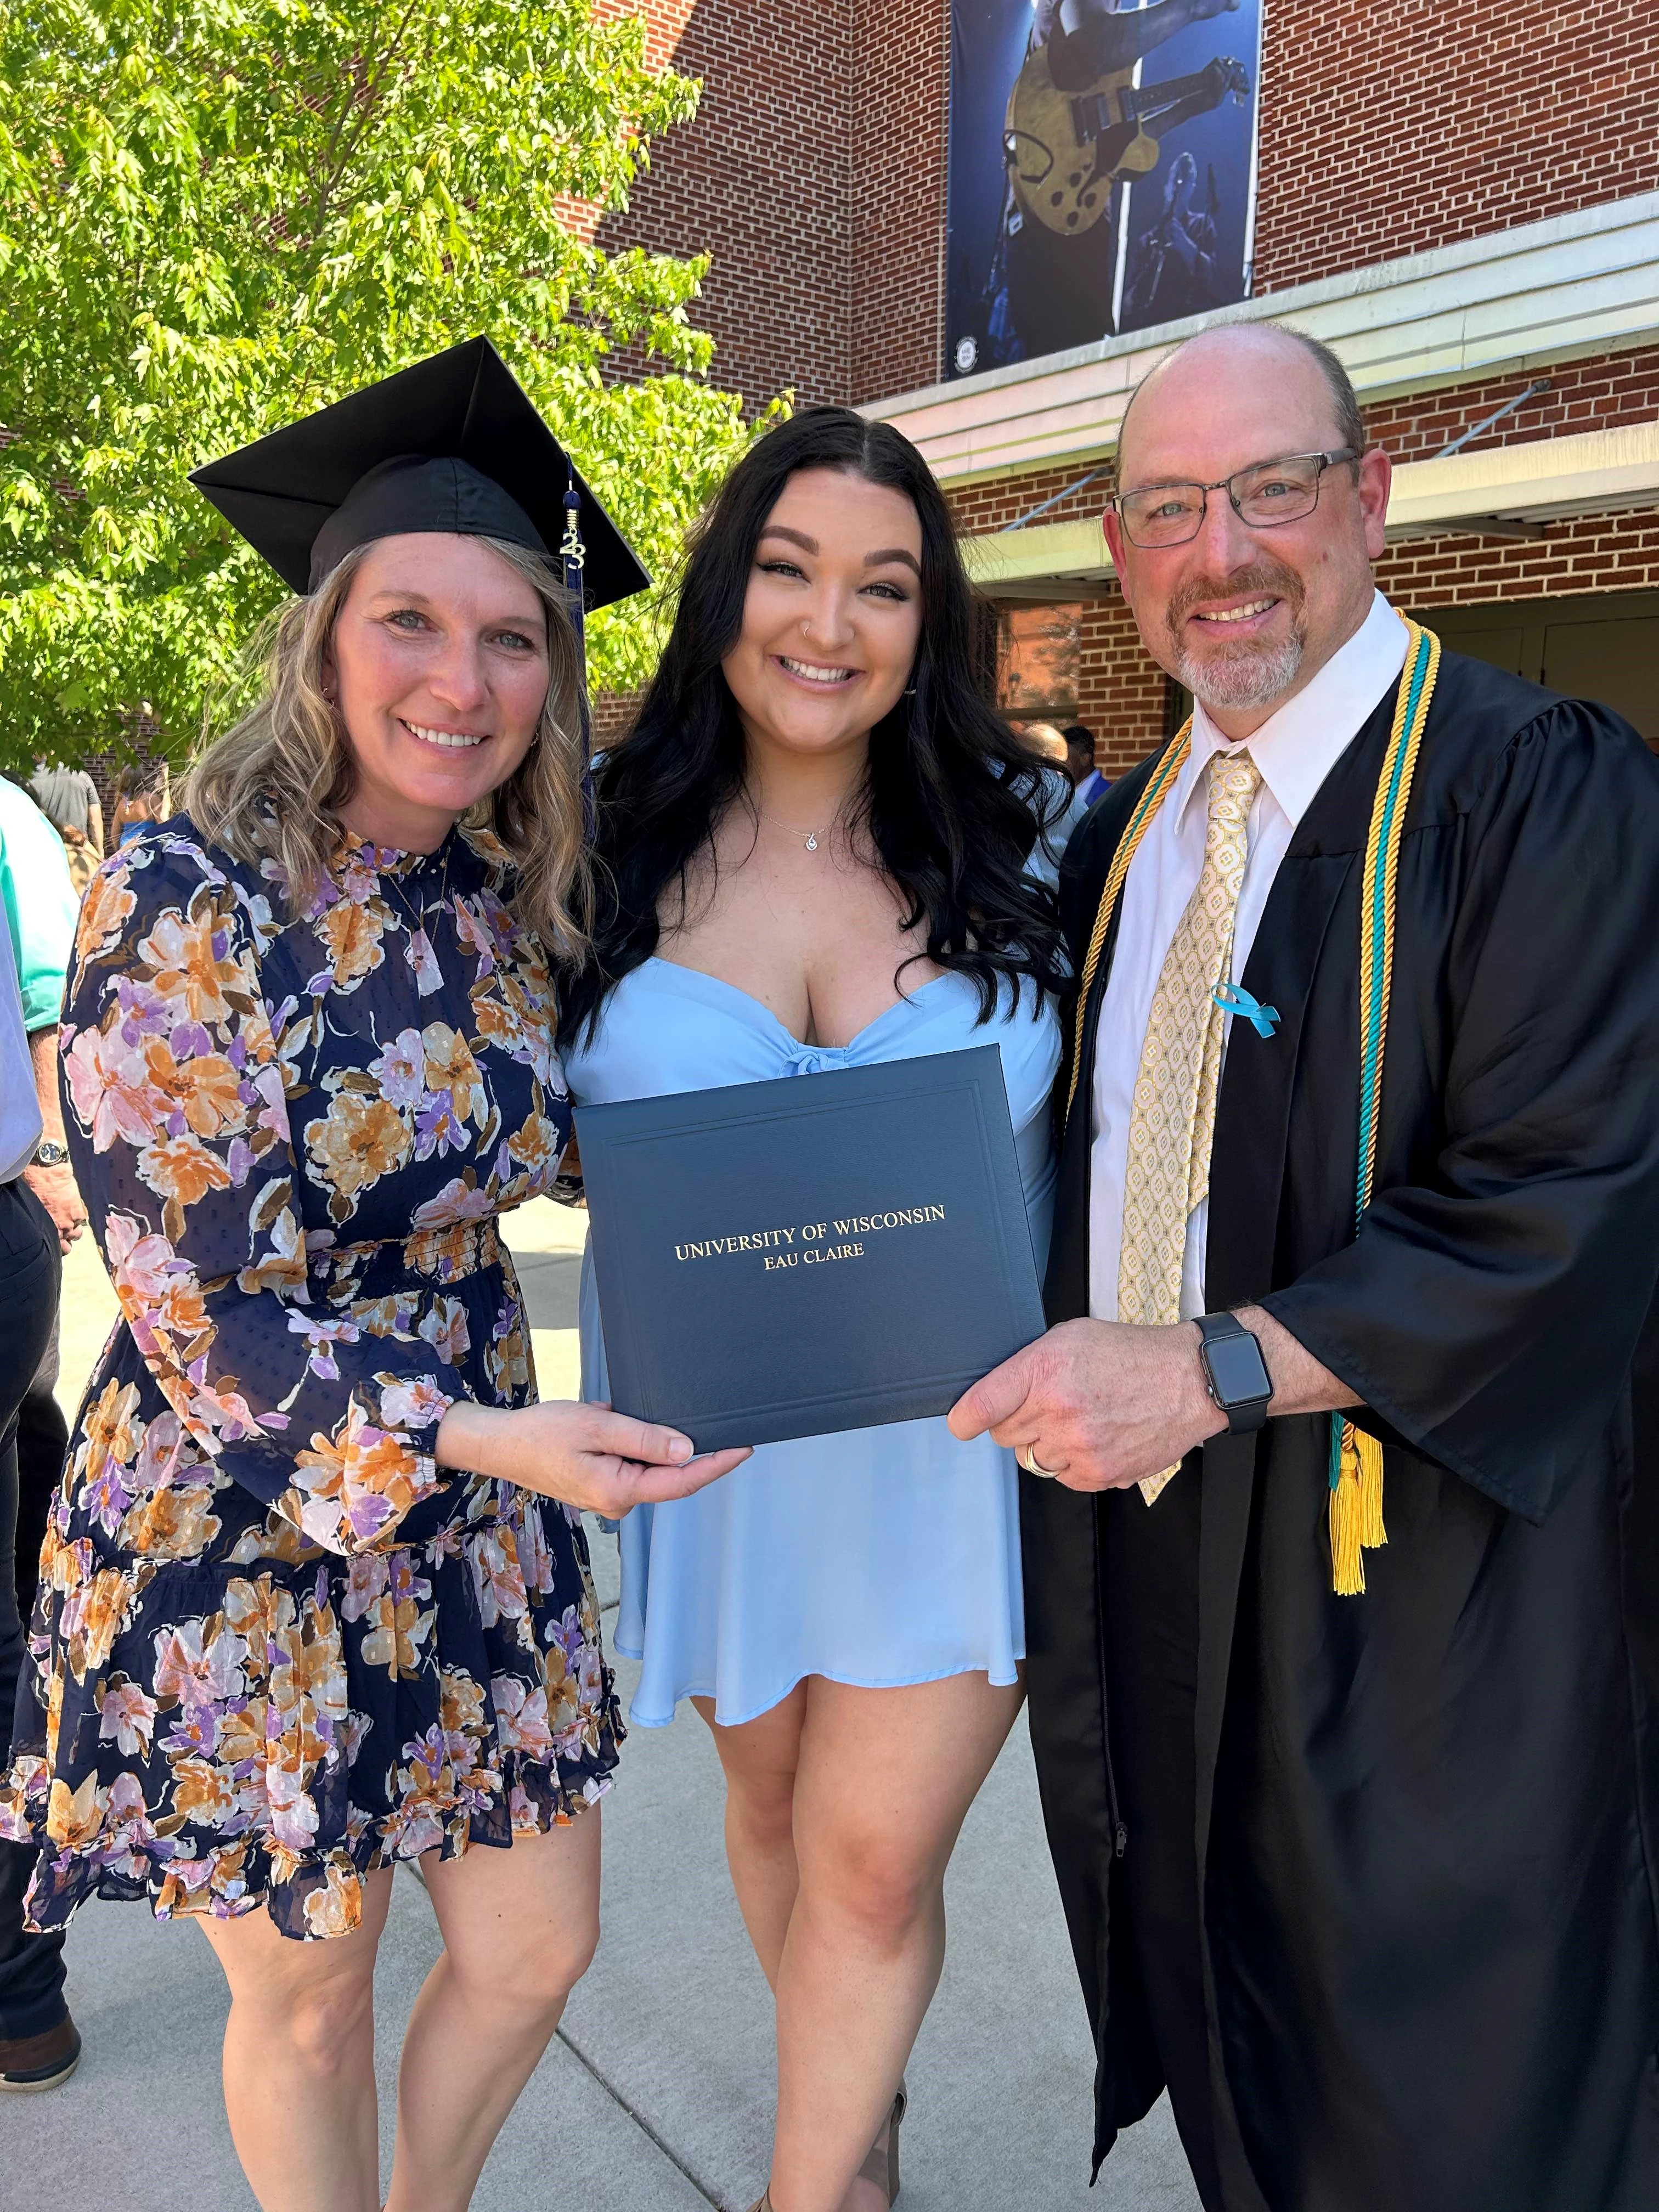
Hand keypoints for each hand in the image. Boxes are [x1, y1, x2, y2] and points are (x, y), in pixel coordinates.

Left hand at [24, 1162, 86, 1251]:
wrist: (46, 1174)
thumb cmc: (33, 1188)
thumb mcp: (33, 1210)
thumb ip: (40, 1222)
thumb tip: (40, 1226)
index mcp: (45, 1230)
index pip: (55, 1248)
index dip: (55, 1247)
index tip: (54, 1243)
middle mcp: (60, 1230)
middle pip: (67, 1247)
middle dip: (65, 1242)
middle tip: (62, 1235)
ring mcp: (71, 1222)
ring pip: (77, 1235)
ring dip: (73, 1230)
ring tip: (69, 1222)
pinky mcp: (79, 1212)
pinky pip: (83, 1221)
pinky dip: (80, 1217)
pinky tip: (74, 1210)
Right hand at [435, 1397, 750, 1518]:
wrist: (501, 1445)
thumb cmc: (542, 1434)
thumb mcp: (597, 1427)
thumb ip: (645, 1439)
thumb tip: (687, 1450)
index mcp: (620, 1491)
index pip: (683, 1481)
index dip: (717, 1464)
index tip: (745, 1448)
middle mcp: (618, 1502)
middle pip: (668, 1474)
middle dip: (671, 1442)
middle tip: (646, 1413)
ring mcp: (610, 1497)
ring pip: (647, 1466)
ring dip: (642, 1438)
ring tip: (608, 1418)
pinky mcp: (601, 1487)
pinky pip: (629, 1464)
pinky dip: (626, 1441)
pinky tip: (603, 1424)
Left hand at [947, 1317, 1223, 1491]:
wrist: (1188, 1380)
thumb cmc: (1130, 1354)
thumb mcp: (1070, 1336)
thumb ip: (1028, 1365)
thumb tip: (991, 1397)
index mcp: (1045, 1370)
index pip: (983, 1405)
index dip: (965, 1418)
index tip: (962, 1423)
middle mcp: (1058, 1410)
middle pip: (1004, 1434)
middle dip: (1019, 1420)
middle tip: (1052, 1403)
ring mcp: (1078, 1446)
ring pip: (1032, 1458)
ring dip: (1048, 1443)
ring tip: (1082, 1418)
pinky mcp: (1098, 1474)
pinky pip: (1062, 1476)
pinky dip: (1072, 1462)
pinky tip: (1097, 1436)